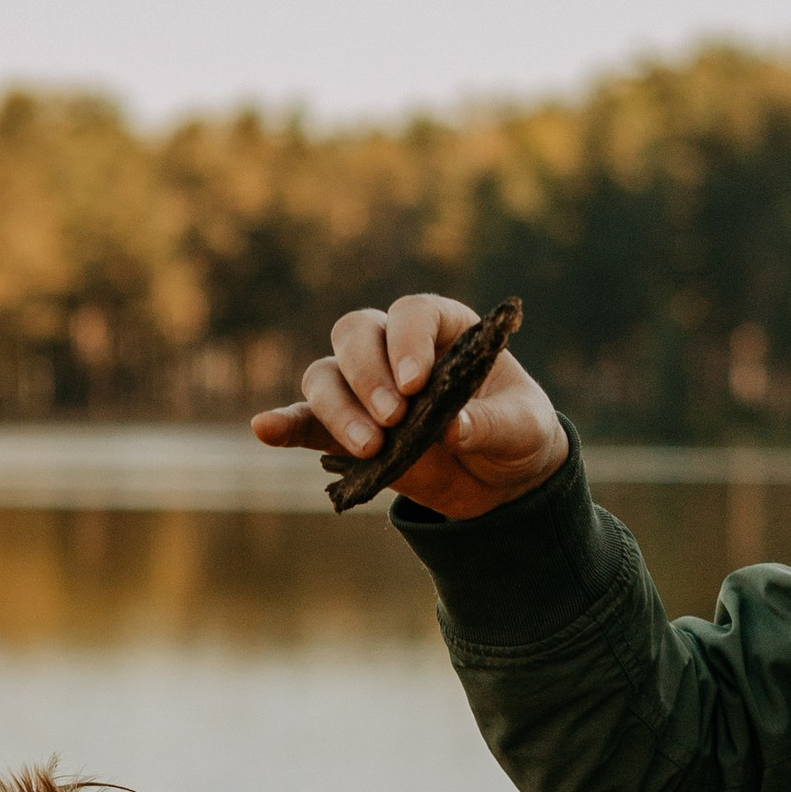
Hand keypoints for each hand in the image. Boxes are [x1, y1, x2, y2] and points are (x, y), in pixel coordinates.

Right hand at [250, 292, 567, 520]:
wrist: (501, 477)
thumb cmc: (516, 431)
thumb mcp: (525, 428)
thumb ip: (494, 424)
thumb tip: (455, 429)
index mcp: (442, 328)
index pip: (412, 314)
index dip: (407, 341)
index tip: (416, 382)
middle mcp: (394, 348)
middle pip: (356, 334)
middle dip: (367, 373)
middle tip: (393, 417)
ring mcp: (364, 388)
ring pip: (326, 375)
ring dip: (338, 407)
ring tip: (370, 447)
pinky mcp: (345, 431)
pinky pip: (305, 421)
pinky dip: (284, 424)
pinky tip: (266, 428)